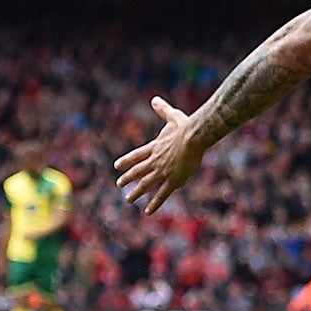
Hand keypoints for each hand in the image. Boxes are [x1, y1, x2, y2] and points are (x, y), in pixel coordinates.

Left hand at [113, 97, 205, 214]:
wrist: (193, 137)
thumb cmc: (185, 126)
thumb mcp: (173, 117)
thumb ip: (163, 110)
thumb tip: (155, 99)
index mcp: (154, 147)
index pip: (136, 156)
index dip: (126, 161)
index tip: (117, 166)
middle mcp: (155, 161)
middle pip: (138, 171)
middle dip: (127, 178)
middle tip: (119, 184)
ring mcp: (163, 172)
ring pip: (146, 185)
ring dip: (136, 192)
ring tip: (128, 199)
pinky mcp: (173, 180)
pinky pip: (162, 194)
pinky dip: (154, 203)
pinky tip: (147, 211)